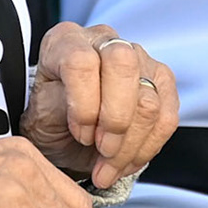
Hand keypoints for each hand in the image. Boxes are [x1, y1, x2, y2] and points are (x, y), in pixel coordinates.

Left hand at [23, 24, 177, 189]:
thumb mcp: (41, 114)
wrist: (65, 133)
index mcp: (66, 40)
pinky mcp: (162, 82)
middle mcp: (104, 41)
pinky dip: (147, 149)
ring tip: (109, 167)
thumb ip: (60, 107)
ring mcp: (138, 58)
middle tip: (101, 150)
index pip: (82, 62)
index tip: (79, 133)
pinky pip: (167, 119)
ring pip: (149, 101)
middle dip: (115, 121)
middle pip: (124, 67)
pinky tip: (126, 162)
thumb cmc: (51, 119)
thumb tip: (85, 117)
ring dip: (130, 145)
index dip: (84, 105)